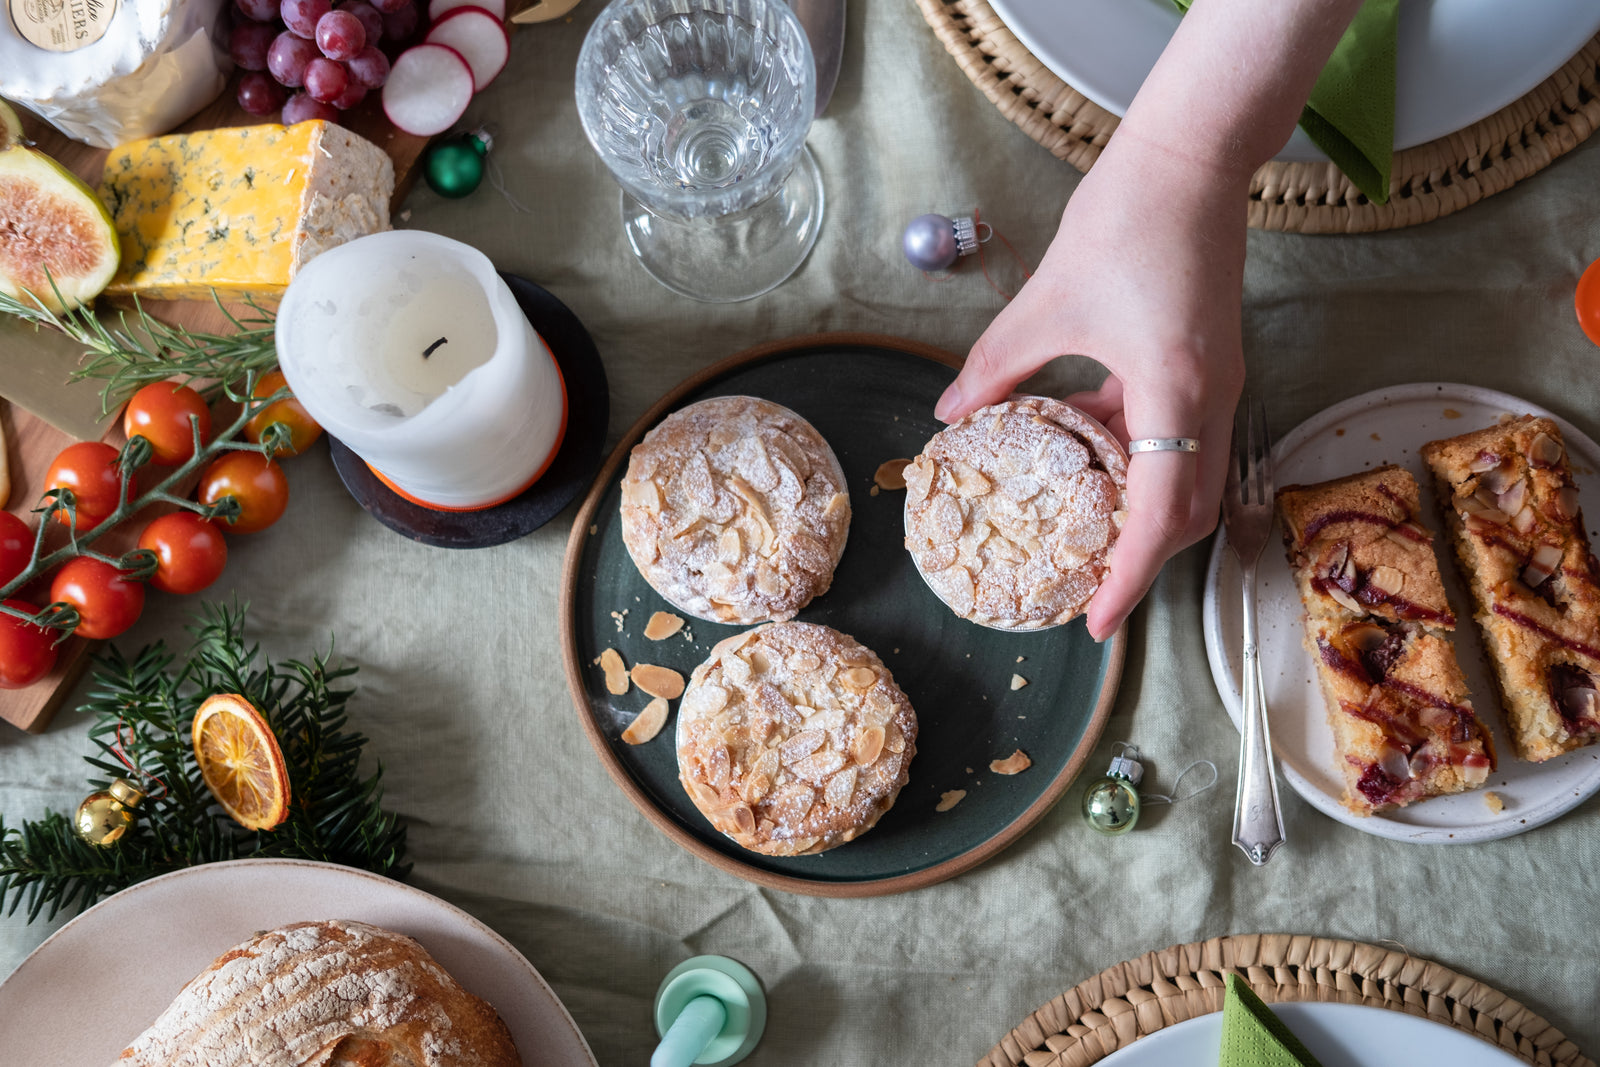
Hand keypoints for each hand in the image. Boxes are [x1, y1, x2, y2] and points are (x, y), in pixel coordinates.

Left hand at [934, 139, 1246, 640]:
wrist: (1189, 159)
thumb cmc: (1124, 222)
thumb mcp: (1046, 305)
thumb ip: (994, 368)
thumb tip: (947, 416)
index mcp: (1177, 394)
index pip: (1160, 517)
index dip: (1128, 579)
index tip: (1093, 623)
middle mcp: (1211, 400)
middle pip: (1187, 512)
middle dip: (1139, 559)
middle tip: (1085, 591)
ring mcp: (1217, 384)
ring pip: (1184, 477)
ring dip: (1135, 506)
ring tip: (1075, 528)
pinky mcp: (1208, 365)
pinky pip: (1176, 435)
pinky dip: (1133, 455)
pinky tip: (1078, 443)